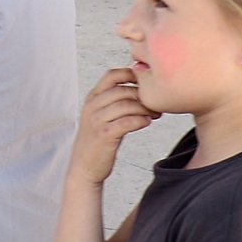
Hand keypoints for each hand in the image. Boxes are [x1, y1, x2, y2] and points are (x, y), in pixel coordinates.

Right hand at [69, 68, 159, 186]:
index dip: (130, 74)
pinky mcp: (105, 134)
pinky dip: (141, 120)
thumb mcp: (99, 116)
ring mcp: (97, 120)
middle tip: (157, 102)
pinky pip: (128, 122)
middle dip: (143, 95)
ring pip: (127, 105)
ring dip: (145, 108)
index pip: (111, 76)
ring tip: (155, 114)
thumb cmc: (96, 142)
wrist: (84, 167)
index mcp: (92, 99)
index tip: (146, 82)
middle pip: (123, 90)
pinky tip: (146, 123)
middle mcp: (92, 106)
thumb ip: (113, 102)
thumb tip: (140, 90)